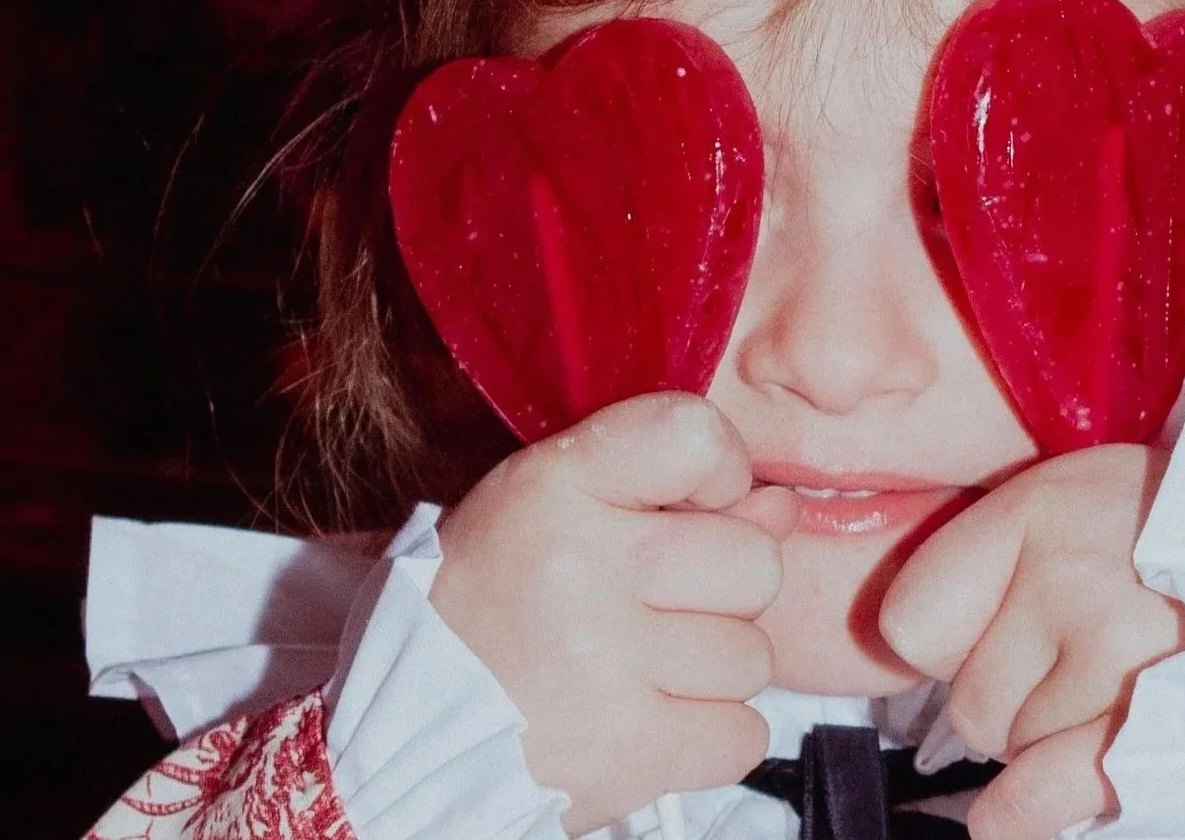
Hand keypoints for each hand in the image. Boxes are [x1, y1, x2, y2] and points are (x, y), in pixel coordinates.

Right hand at [431, 392, 798, 834]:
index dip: (720, 471)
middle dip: (721, 591)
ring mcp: (608, 663)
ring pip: (752, 655)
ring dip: (709, 671)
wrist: (403, 728)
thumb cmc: (490, 607)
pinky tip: (650, 719)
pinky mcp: (629, 750)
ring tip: (637, 670)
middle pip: (753, 560)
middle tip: (654, 609)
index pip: (692, 434)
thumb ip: (667, 491)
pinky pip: (743, 733)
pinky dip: (709, 737)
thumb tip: (781, 505)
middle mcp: (584, 566)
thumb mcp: (547, 508)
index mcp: (553, 486)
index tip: (694, 504)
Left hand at [878, 444, 1184, 839]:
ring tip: (1134, 696)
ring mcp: (1114, 662)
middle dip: (1017, 700)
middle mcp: (1072, 580)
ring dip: (1056, 743)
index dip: (953, 642)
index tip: (1002, 633)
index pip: (911, 623)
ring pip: (1011, 751)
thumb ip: (1005, 555)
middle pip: (965, 701)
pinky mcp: (1151, 738)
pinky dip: (1023, 816)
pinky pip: (1030, 804)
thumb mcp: (1094, 501)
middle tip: (1091, 669)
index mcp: (1047, 510)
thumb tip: (908, 646)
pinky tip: (1043, 801)